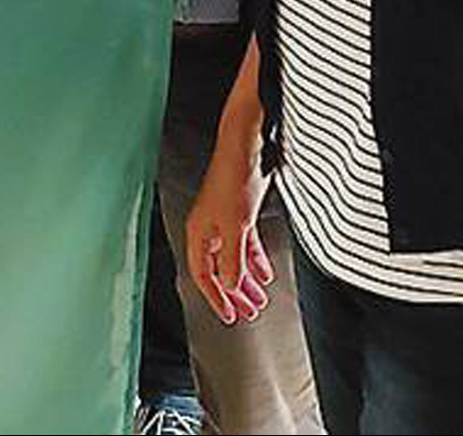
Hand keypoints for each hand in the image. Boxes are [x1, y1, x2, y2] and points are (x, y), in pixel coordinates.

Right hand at [185, 145, 274, 324]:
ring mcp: (224, 221)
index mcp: (198, 233)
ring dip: (247, 280)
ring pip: (233, 260)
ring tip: (260, 298)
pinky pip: (245, 246)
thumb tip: (230, 284)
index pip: (203, 275)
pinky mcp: (240, 214)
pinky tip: (265, 272)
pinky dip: (254, 260)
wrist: (246, 147)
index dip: (216, 298)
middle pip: (218, 271)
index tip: (230, 316)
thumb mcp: (236, 227)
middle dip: (234, 294)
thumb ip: (232, 259)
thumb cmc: (233, 179)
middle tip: (248, 313)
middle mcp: (208, 229)